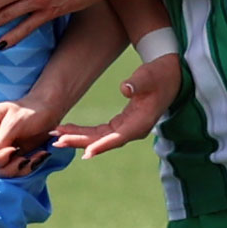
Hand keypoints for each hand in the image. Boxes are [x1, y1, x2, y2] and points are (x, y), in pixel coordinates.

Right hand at [0, 99, 60, 177]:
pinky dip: (23, 170)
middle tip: (26, 160)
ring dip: (17, 171)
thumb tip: (0, 158)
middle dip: (7, 168)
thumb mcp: (15, 122)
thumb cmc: (30, 111)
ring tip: (34, 159)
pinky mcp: (2, 158)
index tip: (15, 151)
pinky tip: (36, 159)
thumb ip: (2, 141)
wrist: (44, 111)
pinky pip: (8, 172)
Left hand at [51, 55, 179, 159]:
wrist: (170, 75)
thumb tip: (125, 88)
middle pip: (103, 140)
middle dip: (79, 141)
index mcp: (141, 123)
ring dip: (77, 138)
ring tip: (56, 136)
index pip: (118, 138)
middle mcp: (133, 130)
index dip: (102, 145)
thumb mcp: (150, 76)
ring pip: (98, 138)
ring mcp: (126, 128)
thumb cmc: (160, 75)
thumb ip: (138, 83)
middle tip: (57, 141)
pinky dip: (84, 132)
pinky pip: (99, 132)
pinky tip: (68, 131)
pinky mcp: (121, 124)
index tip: (86, 152)